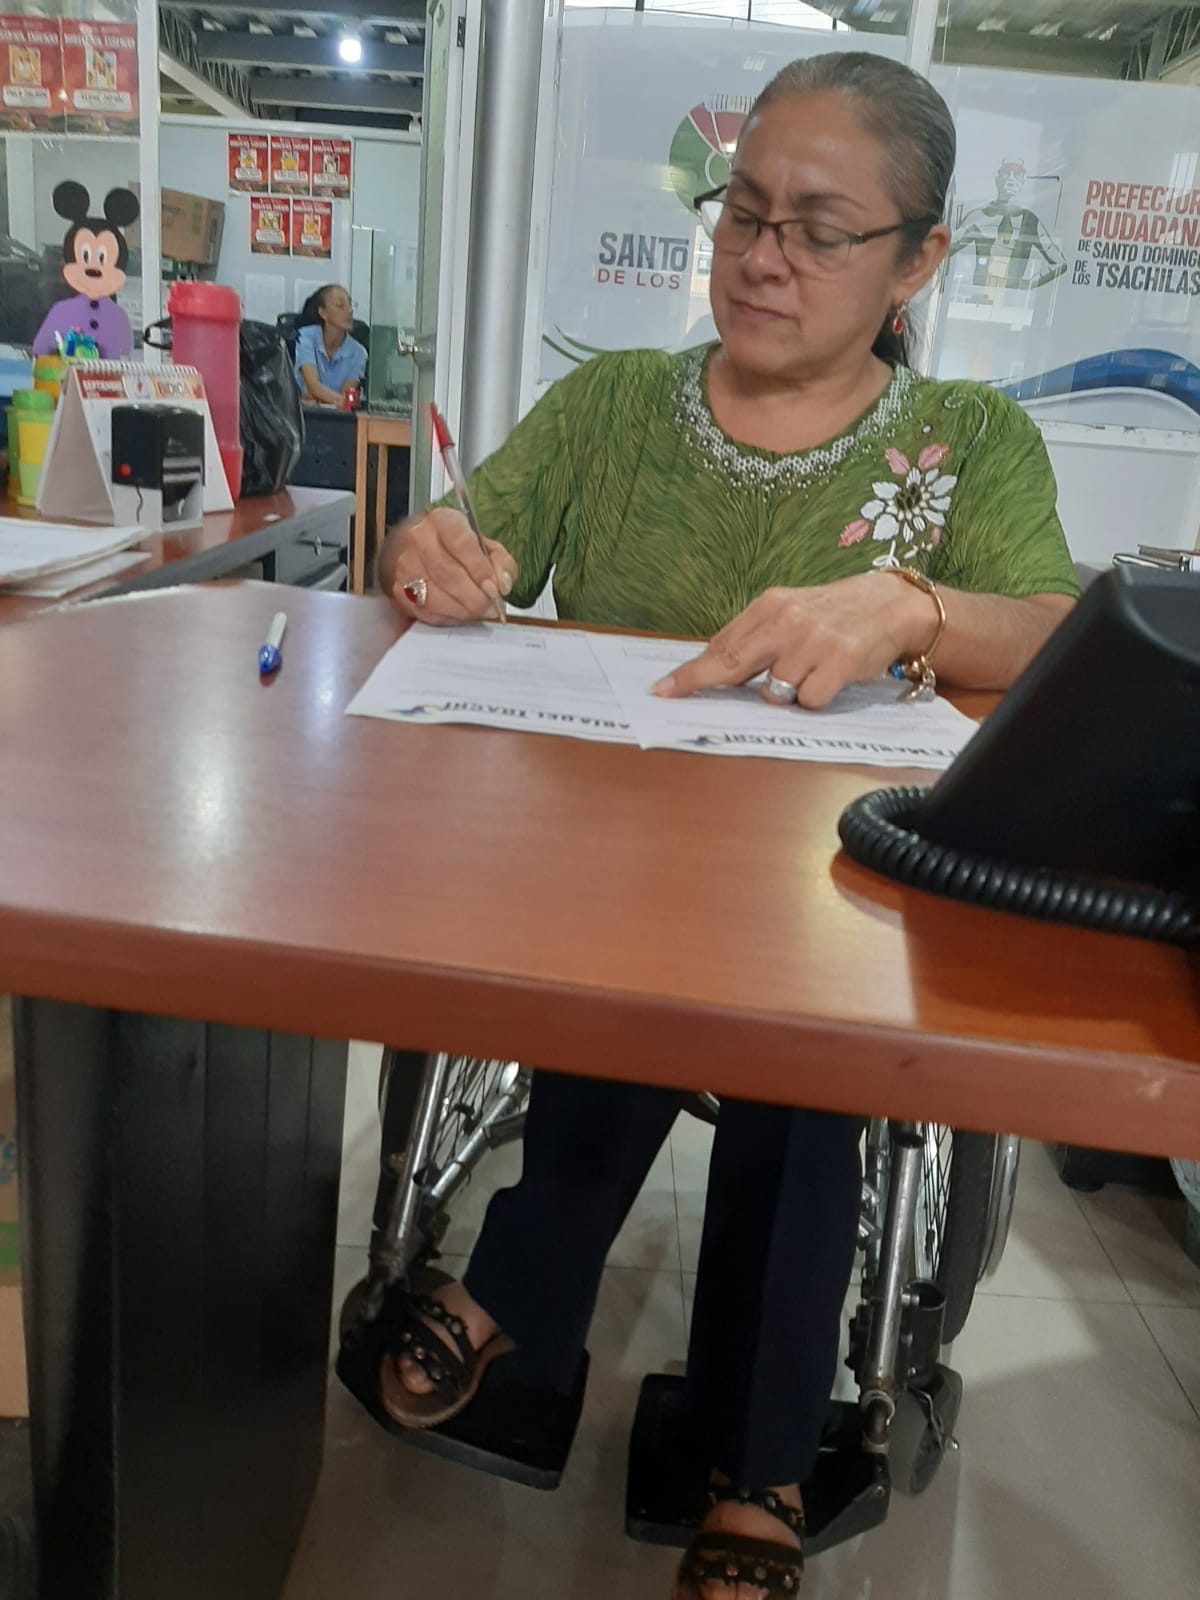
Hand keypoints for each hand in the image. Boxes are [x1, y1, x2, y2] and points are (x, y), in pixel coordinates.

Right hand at [386, 507, 517, 625]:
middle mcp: (419, 539)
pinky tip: (459, 613)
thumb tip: (502, 584)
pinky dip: (447, 617)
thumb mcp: (486, 545)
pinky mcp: (399, 590)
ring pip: (434, 597)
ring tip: (477, 611)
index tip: (494, 588)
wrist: (420, 549)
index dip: (479, 569)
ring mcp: (405, 565)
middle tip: (490, 606)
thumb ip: (501, 563)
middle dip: (474, 597)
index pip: (461, 544)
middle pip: (447, 574)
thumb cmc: (457, 547)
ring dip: (461, 610)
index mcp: (442, 520)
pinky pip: (425, 611)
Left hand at [653, 573, 930, 709]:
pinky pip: (809, 700)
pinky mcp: (838, 663)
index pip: (721, 644)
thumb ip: (757, 637)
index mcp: (770, 606)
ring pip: (775, 692)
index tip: (663, 688)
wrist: (892, 605)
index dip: (691, 671)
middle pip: (731, 663)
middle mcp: (787, 621)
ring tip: (809, 674)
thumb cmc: (835, 615)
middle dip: (700, 683)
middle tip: (672, 696)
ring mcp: (812, 642)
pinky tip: (829, 680)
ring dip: (785, 694)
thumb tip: (715, 668)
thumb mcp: (792, 613)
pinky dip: (814, 700)